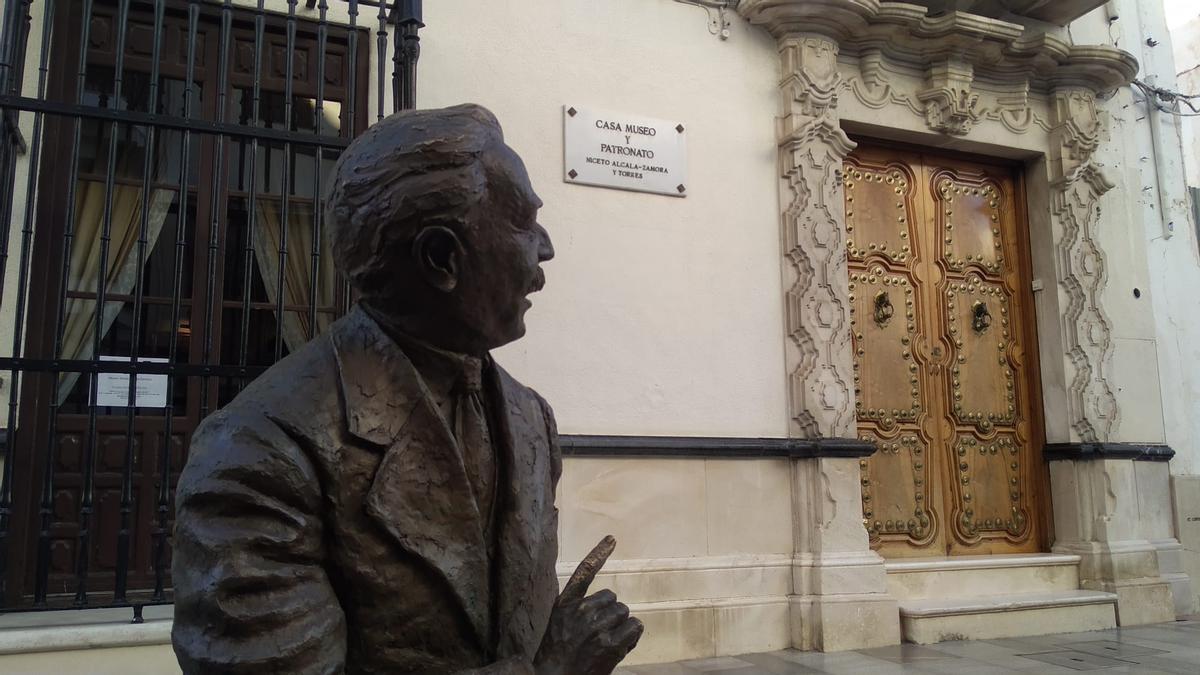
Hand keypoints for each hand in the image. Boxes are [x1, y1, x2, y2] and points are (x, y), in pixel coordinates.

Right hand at [534, 536, 643, 674]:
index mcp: (565, 605)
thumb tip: (606, 604)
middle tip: (601, 634)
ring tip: (607, 643)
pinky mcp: (611, 644)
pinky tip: (619, 648)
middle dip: (612, 615)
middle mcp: (581, 612)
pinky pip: (635, 628)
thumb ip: (577, 610)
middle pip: (614, 599)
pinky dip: (631, 638)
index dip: (598, 553)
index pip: (584, 573)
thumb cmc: (556, 655)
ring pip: (625, 613)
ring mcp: (597, 628)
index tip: (612, 538)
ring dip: (621, 627)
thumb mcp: (558, 624)